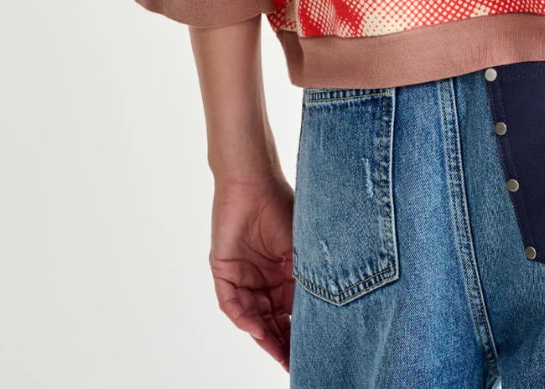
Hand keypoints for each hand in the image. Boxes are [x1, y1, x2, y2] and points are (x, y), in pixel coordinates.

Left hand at [208, 173, 295, 369]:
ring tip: (279, 354)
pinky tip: (257, 329)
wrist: (254, 180)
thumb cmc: (284, 206)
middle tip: (294, 363)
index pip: (292, 313)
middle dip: (282, 344)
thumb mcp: (303, 250)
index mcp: (285, 275)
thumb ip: (307, 280)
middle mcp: (263, 280)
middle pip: (271, 321)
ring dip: (264, 337)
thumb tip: (320, 313)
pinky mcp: (224, 272)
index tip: (314, 352)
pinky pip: (231, 303)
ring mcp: (243, 277)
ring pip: (252, 317)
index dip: (300, 334)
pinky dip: (244, 318)